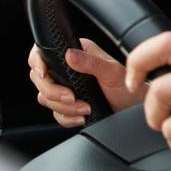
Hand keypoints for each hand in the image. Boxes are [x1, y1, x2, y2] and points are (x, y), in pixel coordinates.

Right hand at [29, 37, 147, 127]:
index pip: (42, 52)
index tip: (43, 74)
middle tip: (73, 98)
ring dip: (64, 107)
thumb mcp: (112, 72)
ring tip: (86, 108)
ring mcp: (66, 87)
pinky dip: (67, 118)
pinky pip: (55, 114)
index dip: (37, 62)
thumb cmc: (128, 86)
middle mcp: (67, 68)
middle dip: (54, 92)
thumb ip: (91, 64)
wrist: (133, 108)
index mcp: (76, 52)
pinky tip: (82, 117)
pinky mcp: (67, 105)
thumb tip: (69, 54)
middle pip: (39, 79)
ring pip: (45, 98)